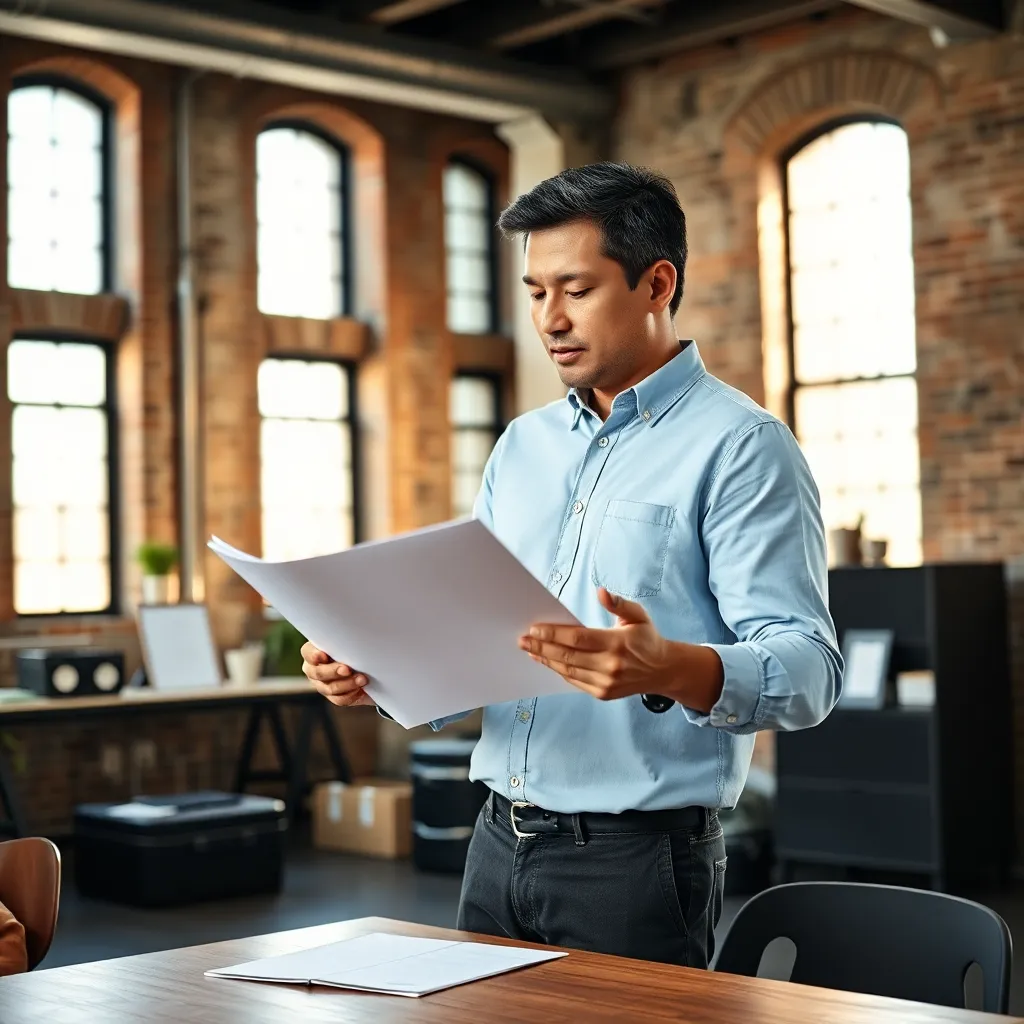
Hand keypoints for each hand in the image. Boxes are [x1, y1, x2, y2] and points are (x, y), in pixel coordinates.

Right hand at [301, 642, 375, 707]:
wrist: (370, 666)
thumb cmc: (357, 645)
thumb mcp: (352, 639)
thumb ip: (347, 636)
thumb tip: (356, 627)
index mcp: (314, 650)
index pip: (307, 652)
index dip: (314, 655)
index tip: (324, 656)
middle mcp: (314, 668)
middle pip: (318, 673)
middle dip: (333, 671)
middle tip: (348, 669)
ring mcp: (322, 684)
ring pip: (329, 688)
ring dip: (347, 684)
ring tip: (362, 679)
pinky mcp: (334, 696)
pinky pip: (339, 699)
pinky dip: (350, 694)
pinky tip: (360, 689)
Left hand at [518, 587, 670, 701]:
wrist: (662, 670)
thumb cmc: (647, 639)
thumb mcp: (638, 615)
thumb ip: (619, 604)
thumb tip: (601, 592)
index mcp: (617, 643)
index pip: (578, 638)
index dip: (553, 634)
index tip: (534, 629)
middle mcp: (610, 666)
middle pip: (568, 656)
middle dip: (541, 647)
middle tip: (522, 640)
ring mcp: (606, 682)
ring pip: (568, 671)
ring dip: (546, 659)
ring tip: (529, 650)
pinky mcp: (603, 693)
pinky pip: (574, 681)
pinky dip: (558, 671)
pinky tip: (547, 661)